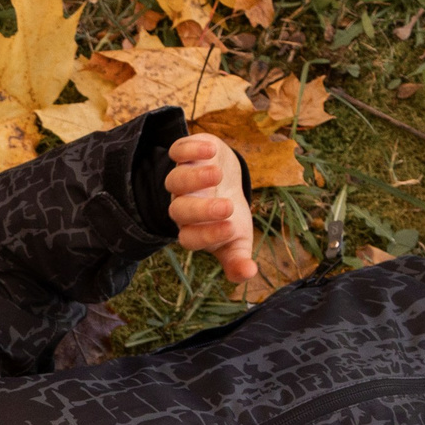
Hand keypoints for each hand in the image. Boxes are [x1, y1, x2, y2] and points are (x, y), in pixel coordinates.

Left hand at [167, 134, 254, 283]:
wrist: (226, 183)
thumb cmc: (230, 217)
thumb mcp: (238, 239)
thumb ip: (238, 260)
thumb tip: (249, 275)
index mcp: (193, 229)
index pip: (191, 238)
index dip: (206, 235)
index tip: (231, 228)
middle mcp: (183, 206)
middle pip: (179, 210)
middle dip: (201, 210)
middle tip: (227, 207)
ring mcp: (182, 180)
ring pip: (175, 180)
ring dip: (195, 178)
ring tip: (217, 174)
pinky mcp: (187, 155)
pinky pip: (177, 152)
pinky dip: (190, 149)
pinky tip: (210, 150)